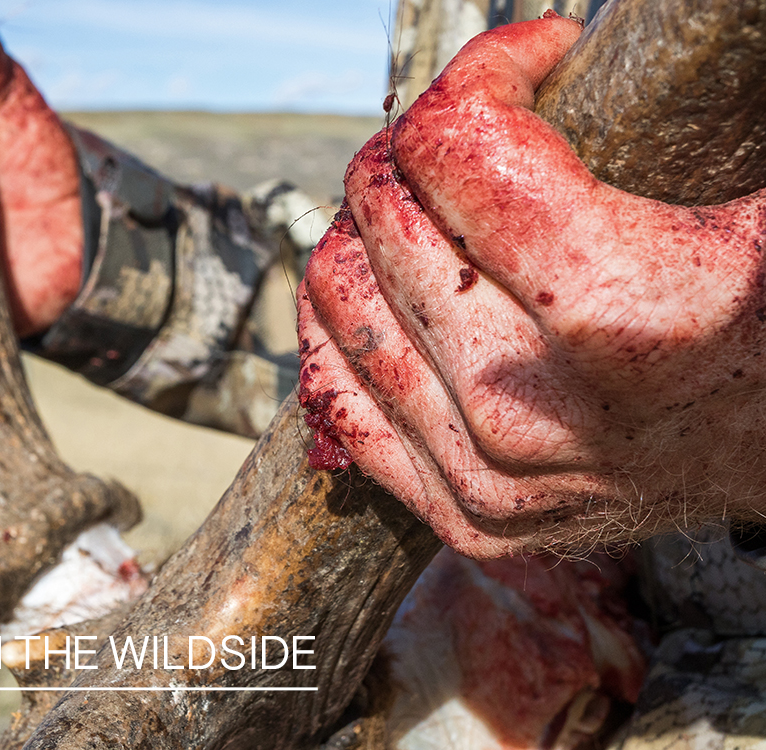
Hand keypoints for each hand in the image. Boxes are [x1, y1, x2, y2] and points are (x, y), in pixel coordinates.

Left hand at [299, 15, 765, 557]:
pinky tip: (378, 289)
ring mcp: (491, 471)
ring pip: (339, 302)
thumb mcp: (753, 197)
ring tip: (419, 209)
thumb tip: (554, 45)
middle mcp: (531, 402)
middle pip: (383, 216)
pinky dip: (340, 328)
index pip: (453, 145)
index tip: (532, 63)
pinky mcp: (468, 513)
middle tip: (464, 139)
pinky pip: (341, 398)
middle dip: (414, 147)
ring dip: (364, 229)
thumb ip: (667, 114)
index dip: (486, 71)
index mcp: (617, 309)